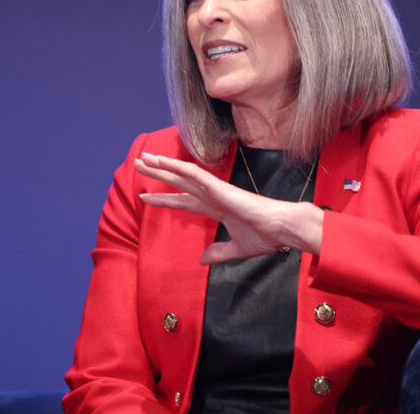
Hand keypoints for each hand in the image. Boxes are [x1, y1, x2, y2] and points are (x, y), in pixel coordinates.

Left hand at [134, 152, 323, 263]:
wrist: (281, 229)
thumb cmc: (265, 236)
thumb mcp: (236, 249)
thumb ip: (218, 253)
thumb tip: (202, 259)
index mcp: (216, 208)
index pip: (184, 201)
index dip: (164, 199)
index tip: (145, 197)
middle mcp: (212, 196)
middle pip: (178, 183)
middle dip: (158, 175)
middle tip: (138, 166)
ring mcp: (215, 190)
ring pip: (182, 174)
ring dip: (162, 166)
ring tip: (143, 158)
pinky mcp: (219, 187)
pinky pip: (194, 174)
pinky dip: (177, 167)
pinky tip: (162, 161)